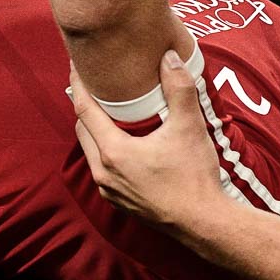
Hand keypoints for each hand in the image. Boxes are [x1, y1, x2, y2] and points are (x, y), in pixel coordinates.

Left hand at [70, 53, 224, 229]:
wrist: (203, 222)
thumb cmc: (194, 176)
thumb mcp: (189, 127)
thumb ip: (179, 88)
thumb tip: (169, 57)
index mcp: (113, 151)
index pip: (84, 110)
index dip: (78, 84)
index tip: (76, 65)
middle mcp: (103, 172)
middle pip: (83, 130)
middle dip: (85, 105)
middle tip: (94, 85)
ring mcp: (109, 190)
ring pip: (91, 151)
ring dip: (95, 130)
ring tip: (108, 111)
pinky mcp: (120, 201)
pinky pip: (103, 169)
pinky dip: (105, 151)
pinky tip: (123, 144)